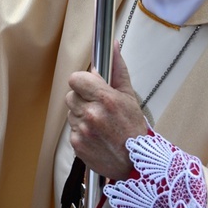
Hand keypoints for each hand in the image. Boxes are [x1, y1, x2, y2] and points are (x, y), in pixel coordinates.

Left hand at [66, 44, 147, 179]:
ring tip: (100, 123)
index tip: (91, 87)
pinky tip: (96, 135)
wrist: (136, 163)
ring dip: (81, 115)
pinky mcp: (76, 144)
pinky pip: (72, 129)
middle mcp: (92, 114)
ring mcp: (83, 130)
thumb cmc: (134, 128)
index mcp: (105, 99)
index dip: (83, 81)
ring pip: (71, 112)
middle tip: (99, 108)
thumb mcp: (129, 95)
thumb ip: (117, 68)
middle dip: (82, 98)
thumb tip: (113, 44)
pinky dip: (81, 131)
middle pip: (71, 95)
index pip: (75, 78)